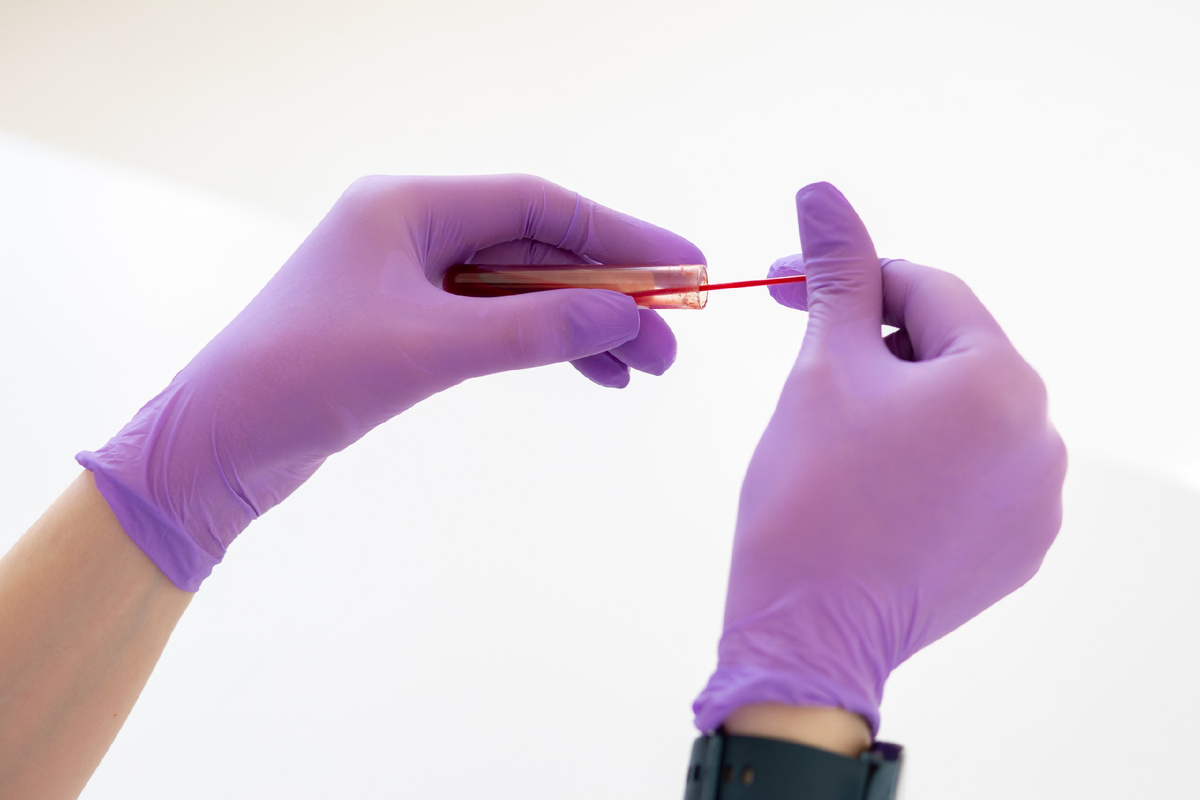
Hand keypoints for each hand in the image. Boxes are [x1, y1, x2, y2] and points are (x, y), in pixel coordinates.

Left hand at [78, 175, 702, 590]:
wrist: (216, 446)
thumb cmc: (304, 378)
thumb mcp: (431, 350)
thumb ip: (534, 331)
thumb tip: (627, 316)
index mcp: (406, 206)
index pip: (537, 206)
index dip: (618, 233)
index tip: (682, 265)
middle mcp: (410, 230)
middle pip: (536, 251)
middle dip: (607, 293)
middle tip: (671, 340)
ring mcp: (408, 279)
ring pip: (520, 293)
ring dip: (581, 327)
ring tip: (643, 369)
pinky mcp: (406, 327)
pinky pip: (494, 325)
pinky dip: (542, 348)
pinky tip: (589, 374)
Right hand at [693, 183, 1065, 734]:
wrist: (808, 635)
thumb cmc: (808, 498)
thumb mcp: (821, 368)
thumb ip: (835, 272)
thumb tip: (821, 193)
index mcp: (1001, 381)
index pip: (926, 290)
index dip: (852, 280)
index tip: (789, 286)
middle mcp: (1042, 436)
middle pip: (950, 351)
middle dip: (876, 344)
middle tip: (807, 362)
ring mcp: (1039, 499)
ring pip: (963, 413)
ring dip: (902, 402)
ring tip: (837, 434)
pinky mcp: (1021, 546)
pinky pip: (975, 471)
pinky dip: (927, 459)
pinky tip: (872, 481)